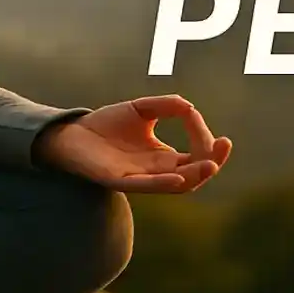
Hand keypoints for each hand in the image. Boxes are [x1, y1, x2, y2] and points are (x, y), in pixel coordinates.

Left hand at [36, 94, 232, 193]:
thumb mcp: (142, 109)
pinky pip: (145, 186)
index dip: (207, 143)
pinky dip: (163, 183)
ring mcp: (139, 178)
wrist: (70, 133)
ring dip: (195, 176)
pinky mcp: (119, 180)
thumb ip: (167, 106)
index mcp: (163, 158)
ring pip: (175, 186)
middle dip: (212, 162)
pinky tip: (178, 177)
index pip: (196, 157)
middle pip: (193, 175)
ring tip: (211, 164)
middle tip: (223, 145)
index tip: (203, 122)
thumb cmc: (105, 125)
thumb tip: (191, 108)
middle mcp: (155, 172)